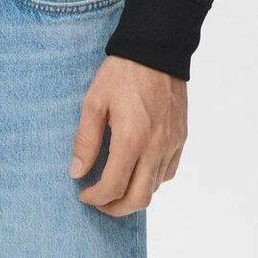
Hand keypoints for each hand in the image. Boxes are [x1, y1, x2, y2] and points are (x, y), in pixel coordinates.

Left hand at [68, 54, 187, 214]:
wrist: (156, 48)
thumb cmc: (122, 72)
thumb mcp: (94, 101)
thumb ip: (85, 140)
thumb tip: (77, 172)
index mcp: (132, 140)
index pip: (114, 187)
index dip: (95, 197)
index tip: (83, 193)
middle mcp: (155, 148)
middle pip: (138, 199)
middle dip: (115, 208)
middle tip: (98, 201)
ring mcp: (171, 144)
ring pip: (154, 188)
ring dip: (133, 195)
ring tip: (115, 185)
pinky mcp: (180, 137)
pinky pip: (168, 172)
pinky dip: (151, 180)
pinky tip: (137, 170)